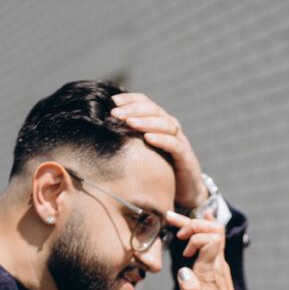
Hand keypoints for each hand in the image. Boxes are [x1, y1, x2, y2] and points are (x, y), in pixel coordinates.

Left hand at [111, 93, 208, 209]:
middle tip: (116, 113)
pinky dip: (162, 139)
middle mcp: (170, 127)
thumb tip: (102, 130)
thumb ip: (129, 139)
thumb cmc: (159, 169)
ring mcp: (180, 141)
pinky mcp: (186, 157)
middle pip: (153, 110)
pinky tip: (148, 138)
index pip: (146, 103)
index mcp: (159, 122)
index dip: (130, 99)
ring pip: (164, 124)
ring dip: (145, 122)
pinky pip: (174, 144)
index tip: (112, 101)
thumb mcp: (142, 150)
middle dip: (133, 110)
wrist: (185, 190)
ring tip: (129, 123)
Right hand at [170, 212, 259, 289]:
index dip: (196, 236)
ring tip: (175, 220)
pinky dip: (205, 228)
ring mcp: (219, 264)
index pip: (211, 239)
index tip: (184, 250)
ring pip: (214, 233)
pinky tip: (204, 217)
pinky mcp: (217, 267)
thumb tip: (183, 272)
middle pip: (214, 230)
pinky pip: (215, 240)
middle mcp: (218, 264)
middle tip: (173, 224)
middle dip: (194, 223)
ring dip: (196, 224)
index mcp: (211, 271)